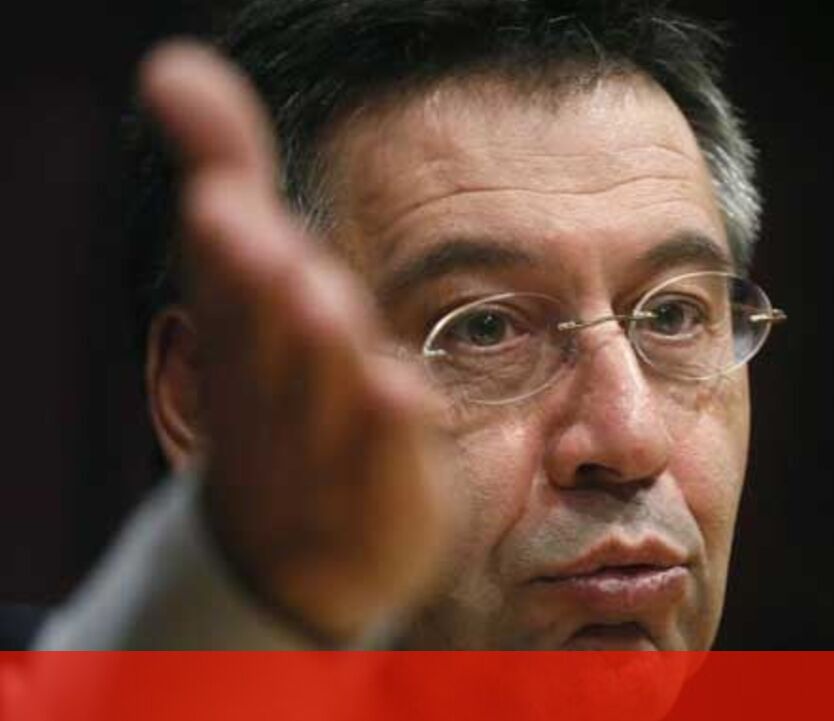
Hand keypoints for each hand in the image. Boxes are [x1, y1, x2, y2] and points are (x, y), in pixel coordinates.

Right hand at [139, 41, 457, 643]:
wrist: (305, 550)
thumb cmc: (284, 389)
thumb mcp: (255, 281)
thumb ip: (229, 171)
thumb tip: (174, 64)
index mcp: (241, 344)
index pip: (227, 295)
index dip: (224, 253)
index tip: (221, 200)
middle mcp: (274, 400)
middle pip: (264, 344)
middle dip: (258, 288)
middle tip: (250, 230)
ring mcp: (324, 459)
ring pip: (320, 401)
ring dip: (316, 350)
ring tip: (316, 295)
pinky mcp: (381, 500)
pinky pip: (384, 469)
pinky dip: (386, 434)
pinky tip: (399, 390)